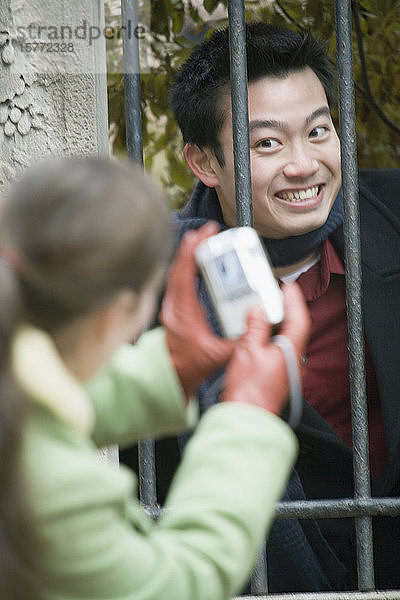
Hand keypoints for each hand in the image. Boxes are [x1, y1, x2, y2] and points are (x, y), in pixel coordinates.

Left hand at [160, 222, 234, 397]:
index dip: (193, 250)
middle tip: (208, 230)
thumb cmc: (191, 366)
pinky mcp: (173, 308)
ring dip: (188, 254)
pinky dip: (186, 265)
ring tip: (204, 240)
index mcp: (183, 312)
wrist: (172, 376)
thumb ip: (239, 341)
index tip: (204, 233)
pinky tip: (197, 260)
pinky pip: (177, 279)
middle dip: (192, 245)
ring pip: (176, 272)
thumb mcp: (219, 354)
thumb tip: (258, 326)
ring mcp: (171, 306)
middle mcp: (173, 306)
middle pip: (178, 266)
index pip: (185, 273)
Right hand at [221, 282, 309, 415]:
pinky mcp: (274, 377)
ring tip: (264, 311)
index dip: (294, 301)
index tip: (289, 287)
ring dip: (276, 324)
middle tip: (276, 295)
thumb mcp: (248, 351)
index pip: (299, 319)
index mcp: (290, 351)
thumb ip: (255, 327)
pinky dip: (268, 338)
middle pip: (294, 329)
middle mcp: (292, 361)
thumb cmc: (248, 392)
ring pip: (284, 340)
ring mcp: (284, 370)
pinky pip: (276, 351)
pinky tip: (256, 335)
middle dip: (285, 310)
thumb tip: (257, 311)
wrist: (244, 419)